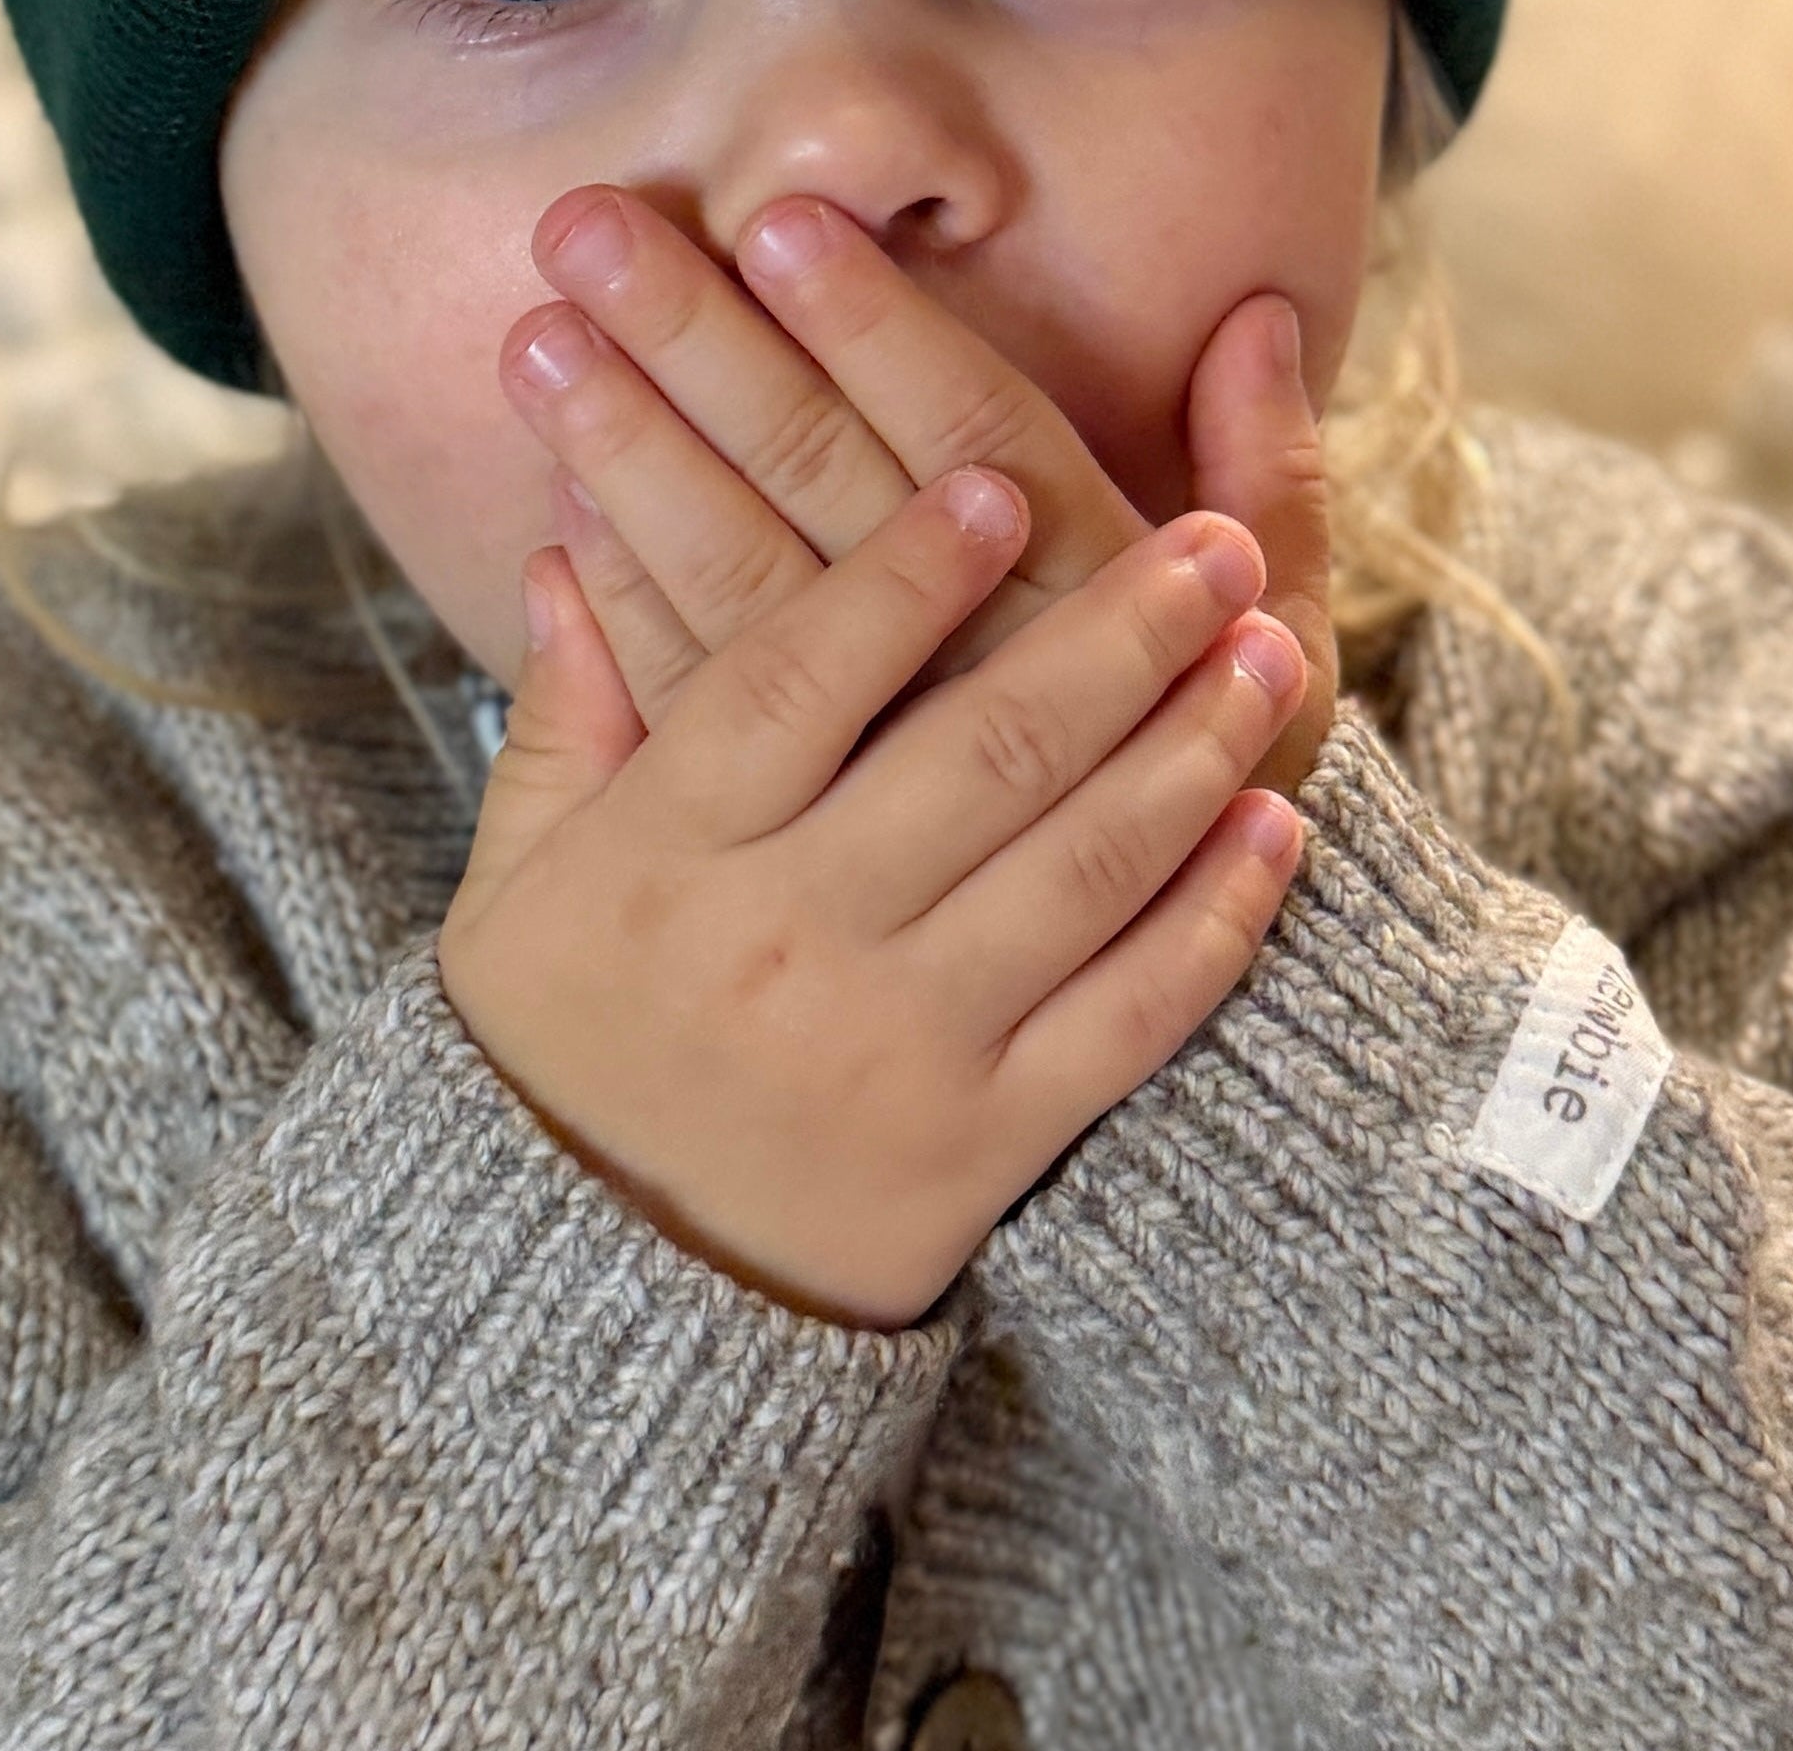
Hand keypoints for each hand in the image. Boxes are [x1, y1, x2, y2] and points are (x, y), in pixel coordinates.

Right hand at [438, 467, 1309, 1327]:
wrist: (590, 1311)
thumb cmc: (554, 1050)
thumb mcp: (516, 882)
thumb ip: (564, 710)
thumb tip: (569, 543)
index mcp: (666, 852)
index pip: (801, 675)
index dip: (908, 573)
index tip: (1000, 481)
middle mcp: (787, 941)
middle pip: (984, 751)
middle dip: (1116, 631)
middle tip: (1209, 543)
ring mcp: (896, 1051)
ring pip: (1079, 868)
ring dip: (1192, 747)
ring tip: (1268, 649)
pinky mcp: (983, 1150)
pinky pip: (1126, 1017)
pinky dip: (1215, 918)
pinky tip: (1275, 826)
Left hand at [495, 190, 1337, 794]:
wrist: (1166, 1078)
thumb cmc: (1224, 790)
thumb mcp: (1281, 642)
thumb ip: (1269, 474)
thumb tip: (1259, 316)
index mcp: (1093, 594)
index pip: (965, 429)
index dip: (871, 327)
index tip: (775, 218)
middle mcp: (971, 677)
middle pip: (819, 482)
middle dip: (699, 348)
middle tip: (586, 229)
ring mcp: (868, 779)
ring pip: (735, 591)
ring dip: (632, 456)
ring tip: (536, 338)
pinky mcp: (791, 855)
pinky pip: (694, 718)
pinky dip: (623, 613)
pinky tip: (557, 514)